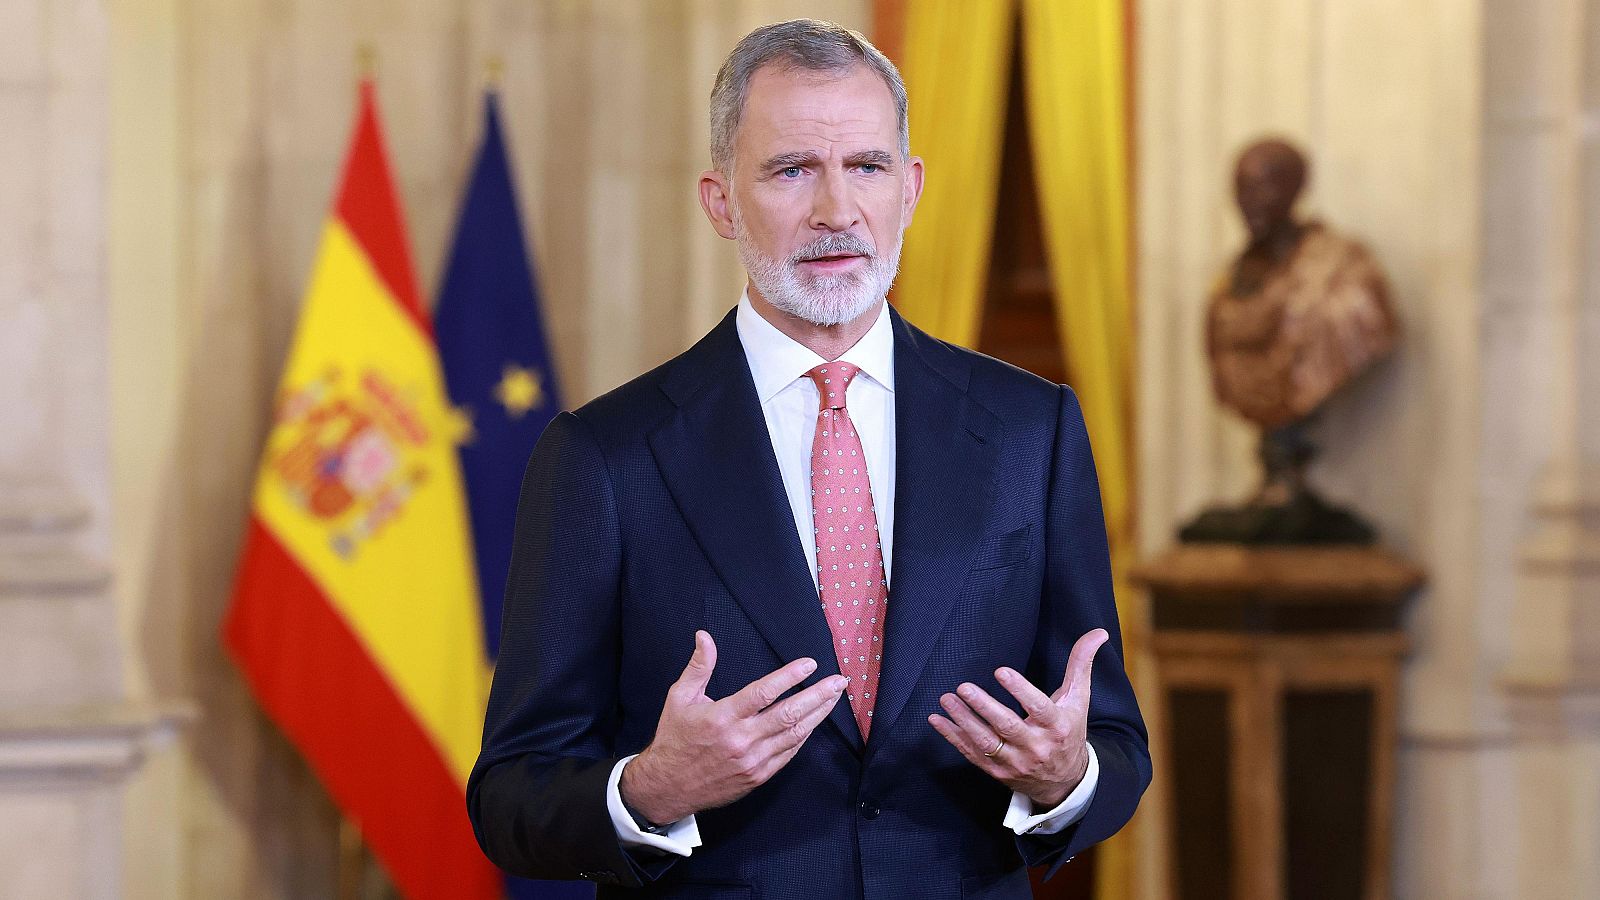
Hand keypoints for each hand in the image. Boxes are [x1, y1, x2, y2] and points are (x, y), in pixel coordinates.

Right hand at [620, 630, 846, 824]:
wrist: (668, 787)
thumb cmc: (674, 739)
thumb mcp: (679, 698)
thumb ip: (698, 667)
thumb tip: (704, 636)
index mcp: (722, 717)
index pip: (763, 693)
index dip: (789, 676)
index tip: (810, 664)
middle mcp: (741, 740)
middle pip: (788, 714)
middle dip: (818, 696)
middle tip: (838, 681)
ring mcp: (752, 761)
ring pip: (794, 735)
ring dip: (818, 715)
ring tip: (834, 698)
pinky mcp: (758, 777)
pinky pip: (788, 754)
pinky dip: (804, 737)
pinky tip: (814, 722)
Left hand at [928, 628, 1107, 808]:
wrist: (1065, 781)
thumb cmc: (1069, 731)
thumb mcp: (1079, 699)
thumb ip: (1081, 664)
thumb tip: (1097, 632)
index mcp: (1057, 726)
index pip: (1038, 707)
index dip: (1020, 690)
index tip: (1001, 671)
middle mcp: (1036, 746)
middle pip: (1007, 726)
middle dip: (984, 707)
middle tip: (963, 687)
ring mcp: (1015, 761)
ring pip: (986, 742)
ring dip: (963, 721)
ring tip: (946, 699)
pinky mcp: (998, 771)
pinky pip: (972, 754)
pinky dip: (953, 737)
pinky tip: (937, 720)